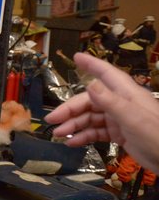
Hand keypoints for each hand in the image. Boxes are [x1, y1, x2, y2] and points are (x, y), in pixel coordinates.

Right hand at [44, 53, 158, 171]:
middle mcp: (120, 103)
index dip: (91, 64)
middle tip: (51, 120)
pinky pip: (97, 132)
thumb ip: (110, 101)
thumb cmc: (156, 135)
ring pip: (91, 117)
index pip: (105, 73)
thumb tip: (89, 83)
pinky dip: (84, 136)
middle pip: (90, 101)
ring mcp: (119, 119)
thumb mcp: (132, 118)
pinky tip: (72, 142)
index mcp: (125, 93)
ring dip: (74, 124)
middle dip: (70, 109)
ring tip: (57, 134)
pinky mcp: (119, 134)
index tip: (75, 57)